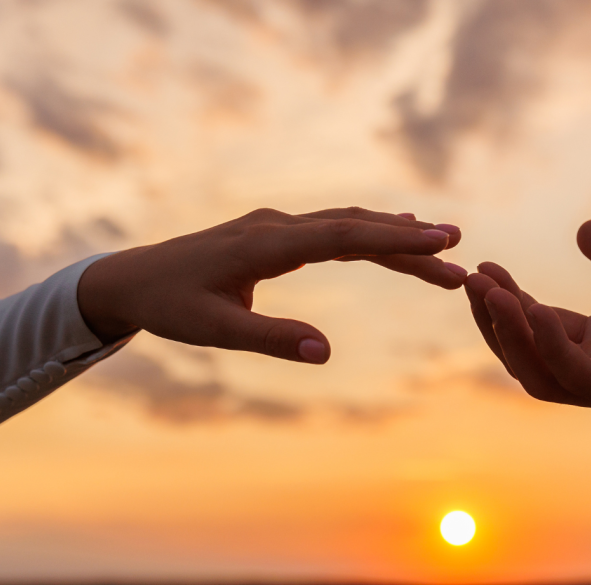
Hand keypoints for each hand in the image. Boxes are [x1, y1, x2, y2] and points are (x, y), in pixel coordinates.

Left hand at [77, 207, 464, 362]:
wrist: (131, 279)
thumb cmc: (170, 306)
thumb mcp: (214, 330)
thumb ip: (270, 339)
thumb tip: (325, 353)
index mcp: (266, 245)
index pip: (344, 236)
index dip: (396, 240)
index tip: (442, 242)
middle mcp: (276, 226)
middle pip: (356, 227)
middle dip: (408, 241)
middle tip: (459, 252)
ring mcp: (276, 226)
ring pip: (347, 224)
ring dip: (392, 235)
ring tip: (442, 246)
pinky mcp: (274, 235)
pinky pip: (331, 229)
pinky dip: (367, 233)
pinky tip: (392, 235)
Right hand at [465, 219, 590, 415]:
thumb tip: (582, 231)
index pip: (542, 332)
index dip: (509, 304)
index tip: (485, 267)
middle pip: (529, 360)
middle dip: (495, 323)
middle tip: (474, 280)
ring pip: (544, 376)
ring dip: (510, 336)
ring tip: (489, 291)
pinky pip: (581, 379)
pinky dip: (552, 349)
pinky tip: (534, 310)